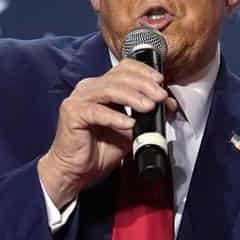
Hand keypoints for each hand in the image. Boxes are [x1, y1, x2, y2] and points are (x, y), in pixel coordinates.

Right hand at [38, 57, 178, 207]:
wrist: (75, 171)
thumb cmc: (99, 150)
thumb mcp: (130, 129)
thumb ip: (145, 114)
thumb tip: (167, 104)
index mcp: (101, 87)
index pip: (124, 68)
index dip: (144, 72)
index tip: (160, 82)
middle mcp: (89, 88)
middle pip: (119, 77)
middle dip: (144, 85)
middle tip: (160, 96)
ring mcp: (79, 99)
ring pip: (110, 90)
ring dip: (133, 97)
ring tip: (149, 107)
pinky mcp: (72, 113)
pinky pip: (97, 111)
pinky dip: (116, 117)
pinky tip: (129, 124)